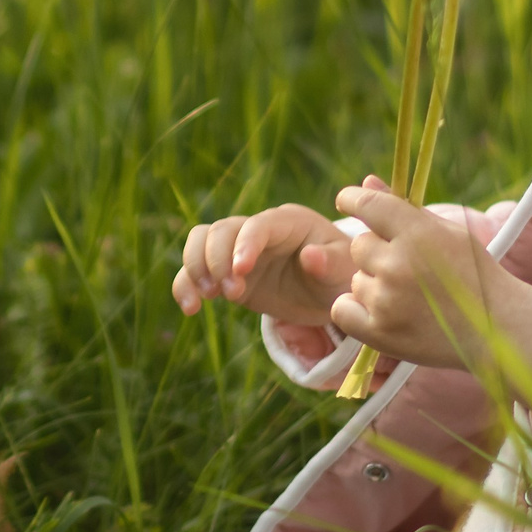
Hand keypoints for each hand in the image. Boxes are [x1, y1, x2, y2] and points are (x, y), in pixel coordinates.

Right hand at [172, 204, 353, 327]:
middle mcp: (258, 230)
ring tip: (207, 298)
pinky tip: (190, 308)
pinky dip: (185, 284)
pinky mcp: (225, 272)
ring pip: (201, 240)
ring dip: (196, 267)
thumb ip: (330, 263)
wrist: (328, 292)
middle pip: (222, 229)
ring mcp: (238, 249)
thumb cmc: (342, 275)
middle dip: (217, 260)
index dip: (245, 245)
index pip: (258, 225)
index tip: (240, 272)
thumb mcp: (345, 272)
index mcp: (289, 223)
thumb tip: (311, 256)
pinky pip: (194, 269)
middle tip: (229, 294)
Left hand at [328, 177, 531, 376]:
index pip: (368, 204)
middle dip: (377, 252)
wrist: (497, 329)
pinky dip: (357, 309)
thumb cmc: (475, 276)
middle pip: (360, 245)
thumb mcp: (449, 233)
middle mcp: (397, 264)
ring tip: (408, 297)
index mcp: (418, 233)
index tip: (347, 200)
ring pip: (356, 280)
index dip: (351, 199)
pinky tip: (384, 311)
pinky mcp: (379, 333)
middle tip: (406, 267)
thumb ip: (403, 207)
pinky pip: (342, 309)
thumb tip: (366, 181)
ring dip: (374, 284)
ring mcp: (386, 301)